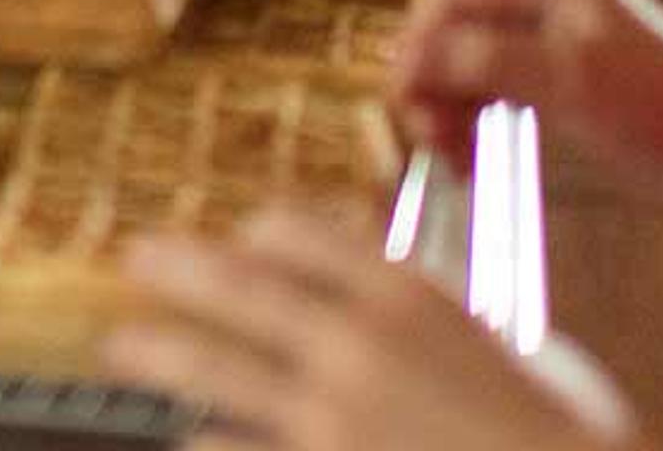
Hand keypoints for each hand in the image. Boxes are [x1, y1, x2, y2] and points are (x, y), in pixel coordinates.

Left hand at [111, 205, 618, 450]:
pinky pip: (237, 450)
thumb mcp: (487, 337)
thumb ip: (414, 303)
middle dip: (178, 269)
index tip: (239, 237)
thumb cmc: (540, 426)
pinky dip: (205, 442)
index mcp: (405, 294)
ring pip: (217, 371)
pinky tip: (187, 438)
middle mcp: (357, 342)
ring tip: (122, 346)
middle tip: (134, 256)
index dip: (260, 233)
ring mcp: (331, 413)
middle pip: (240, 288)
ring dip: (160, 354)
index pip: (301, 234)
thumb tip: (347, 271)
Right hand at [393, 0, 662, 202]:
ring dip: (449, 106)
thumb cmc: (657, 105)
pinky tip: (469, 155)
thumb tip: (412, 56)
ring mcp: (545, 19)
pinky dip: (474, 113)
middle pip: (449, 26)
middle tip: (433, 145)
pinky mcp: (552, 57)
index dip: (415, 50)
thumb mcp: (565, 81)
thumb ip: (484, 61)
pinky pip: (488, 78)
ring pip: (463, 56)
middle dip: (432, 85)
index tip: (402, 108)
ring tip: (453, 160)